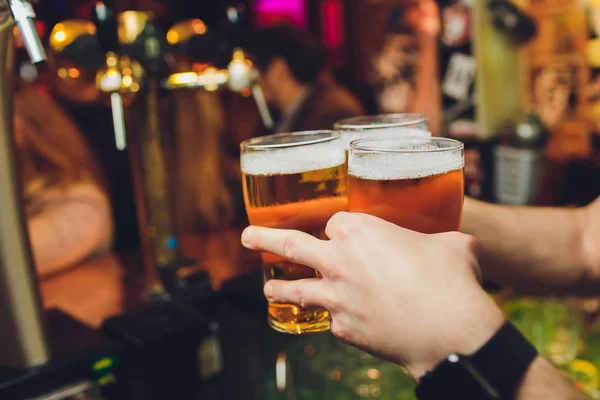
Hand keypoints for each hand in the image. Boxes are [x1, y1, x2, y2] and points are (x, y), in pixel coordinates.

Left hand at [241, 212, 504, 378]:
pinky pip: (330, 320)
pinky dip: (330, 318)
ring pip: (296, 288)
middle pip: (291, 245)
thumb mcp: (452, 244)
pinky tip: (332, 320)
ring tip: (268, 288)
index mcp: (360, 231)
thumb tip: (454, 244)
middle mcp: (338, 260)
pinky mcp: (342, 328)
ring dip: (278, 287)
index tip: (344, 232)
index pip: (336, 222)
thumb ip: (438, 238)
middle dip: (264, 239)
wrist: (450, 332)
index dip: (342, 227)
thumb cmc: (452, 281)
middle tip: (247, 236)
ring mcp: (335, 297)